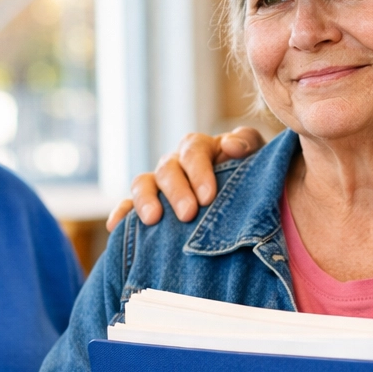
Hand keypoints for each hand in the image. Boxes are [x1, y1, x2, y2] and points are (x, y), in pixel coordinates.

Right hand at [107, 127, 265, 229]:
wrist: (247, 199)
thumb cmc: (251, 175)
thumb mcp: (257, 156)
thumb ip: (247, 144)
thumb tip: (229, 146)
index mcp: (200, 148)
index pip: (193, 150)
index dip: (198, 171)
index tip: (208, 197)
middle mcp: (175, 163)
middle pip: (167, 169)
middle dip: (177, 191)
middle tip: (188, 214)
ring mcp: (158, 183)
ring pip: (143, 182)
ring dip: (145, 199)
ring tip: (153, 219)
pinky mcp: (147, 204)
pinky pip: (127, 205)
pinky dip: (121, 213)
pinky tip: (115, 227)